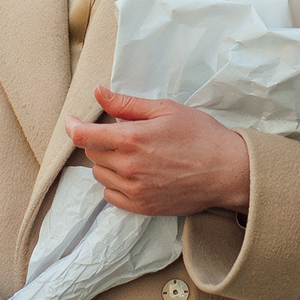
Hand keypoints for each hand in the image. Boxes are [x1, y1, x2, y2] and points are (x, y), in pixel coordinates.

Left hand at [68, 86, 252, 217]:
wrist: (228, 172)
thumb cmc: (201, 136)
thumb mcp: (166, 110)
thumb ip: (127, 104)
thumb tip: (99, 92)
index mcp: (132, 139)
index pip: (85, 136)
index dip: (73, 127)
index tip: (71, 122)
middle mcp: (128, 167)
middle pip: (93, 154)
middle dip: (102, 141)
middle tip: (125, 135)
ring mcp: (134, 190)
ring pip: (101, 174)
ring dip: (108, 162)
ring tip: (134, 155)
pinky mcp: (142, 207)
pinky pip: (111, 195)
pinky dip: (116, 184)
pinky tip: (135, 174)